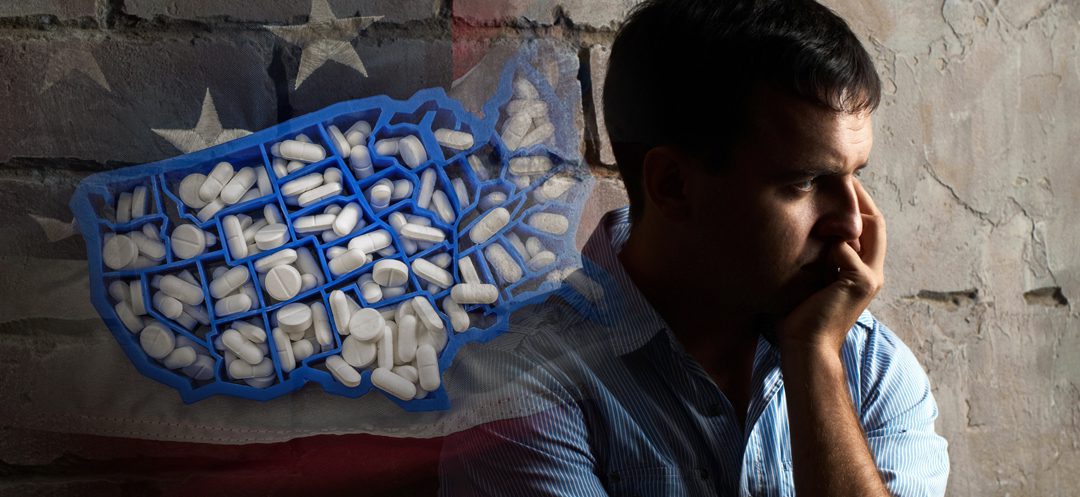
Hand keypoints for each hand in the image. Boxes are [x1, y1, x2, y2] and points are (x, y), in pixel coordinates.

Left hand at [777, 178, 886, 353]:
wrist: (805, 346)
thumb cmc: (798, 315)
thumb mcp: (808, 275)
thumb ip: (815, 252)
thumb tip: (802, 223)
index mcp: (862, 270)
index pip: (869, 225)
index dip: (858, 202)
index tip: (839, 182)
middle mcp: (873, 272)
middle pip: (876, 221)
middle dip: (859, 197)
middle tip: (840, 177)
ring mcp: (870, 278)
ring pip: (863, 231)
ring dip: (841, 218)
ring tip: (820, 206)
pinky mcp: (861, 283)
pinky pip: (844, 251)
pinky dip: (828, 248)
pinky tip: (810, 254)